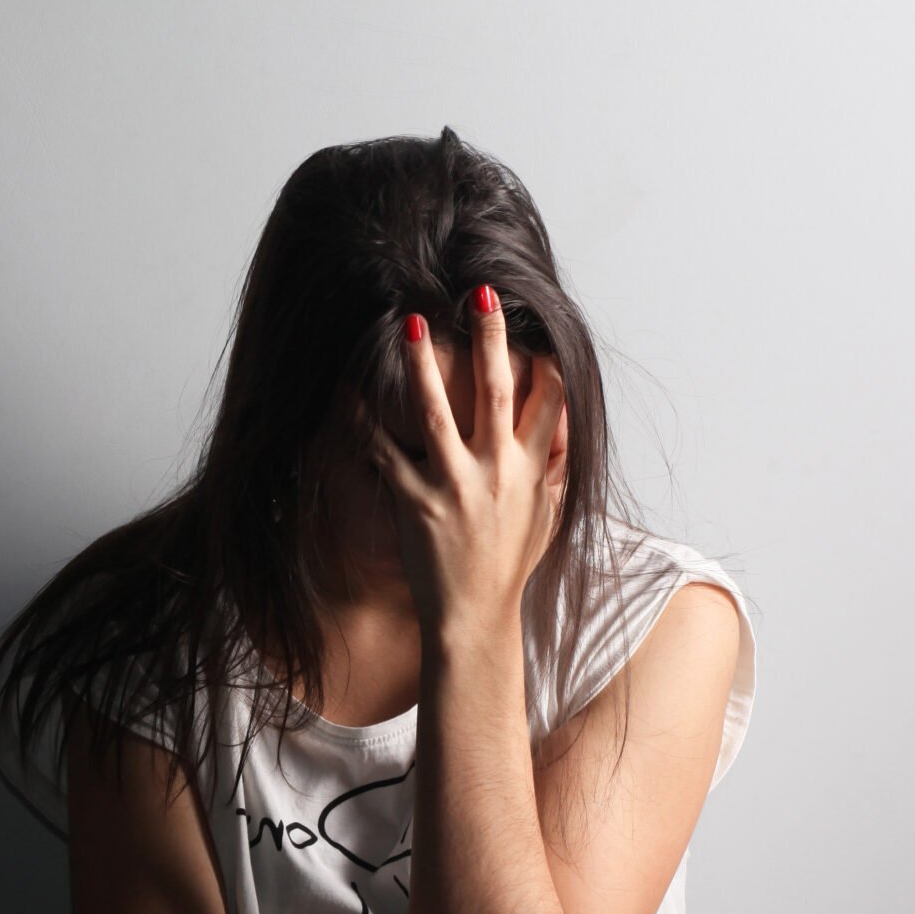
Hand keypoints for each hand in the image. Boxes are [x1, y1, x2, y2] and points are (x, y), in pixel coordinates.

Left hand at [357, 287, 569, 629]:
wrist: (476, 620)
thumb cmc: (509, 570)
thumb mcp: (549, 519)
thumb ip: (556, 471)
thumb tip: (567, 430)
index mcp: (534, 470)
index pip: (551, 401)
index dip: (545, 358)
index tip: (536, 323)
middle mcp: (499, 471)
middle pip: (499, 390)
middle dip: (491, 338)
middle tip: (481, 293)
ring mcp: (457, 486)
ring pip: (438, 412)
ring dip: (422, 363)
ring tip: (409, 323)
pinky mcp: (418, 504)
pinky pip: (385, 453)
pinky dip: (363, 421)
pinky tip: (347, 390)